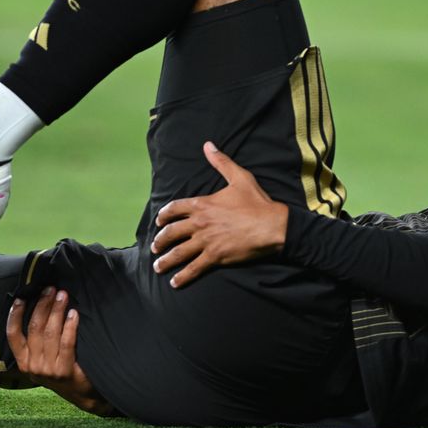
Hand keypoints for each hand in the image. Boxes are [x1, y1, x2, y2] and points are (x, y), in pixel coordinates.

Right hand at [6, 287, 115, 416]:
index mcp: (23, 361)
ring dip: (57, 310)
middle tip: (50, 289)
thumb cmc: (62, 368)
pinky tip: (74, 313)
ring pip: (50, 333)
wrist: (81, 393)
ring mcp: (48, 370)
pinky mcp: (64, 371)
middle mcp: (32, 366)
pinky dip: (70, 326)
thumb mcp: (43, 358)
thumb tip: (38, 305)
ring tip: (63, 295)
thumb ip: (37, 339)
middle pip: (34, 328)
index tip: (21, 298)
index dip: (15, 315)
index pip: (12, 335)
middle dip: (42, 305)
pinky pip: (67, 342)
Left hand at [151, 141, 287, 288]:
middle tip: (155, 247)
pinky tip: (174, 282)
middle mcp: (200, 223)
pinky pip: (194, 268)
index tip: (158, 222)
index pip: (175, 209)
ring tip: (157, 267)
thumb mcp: (239, 177)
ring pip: (178, 253)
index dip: (164, 216)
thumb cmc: (257, 202)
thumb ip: (221, 162)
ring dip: (166, 260)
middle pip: (171, 233)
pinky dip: (183, 277)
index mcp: (202, 204)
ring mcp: (206, 241)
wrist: (272, 226)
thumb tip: (208, 145)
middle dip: (160, 241)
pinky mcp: (215, 257)